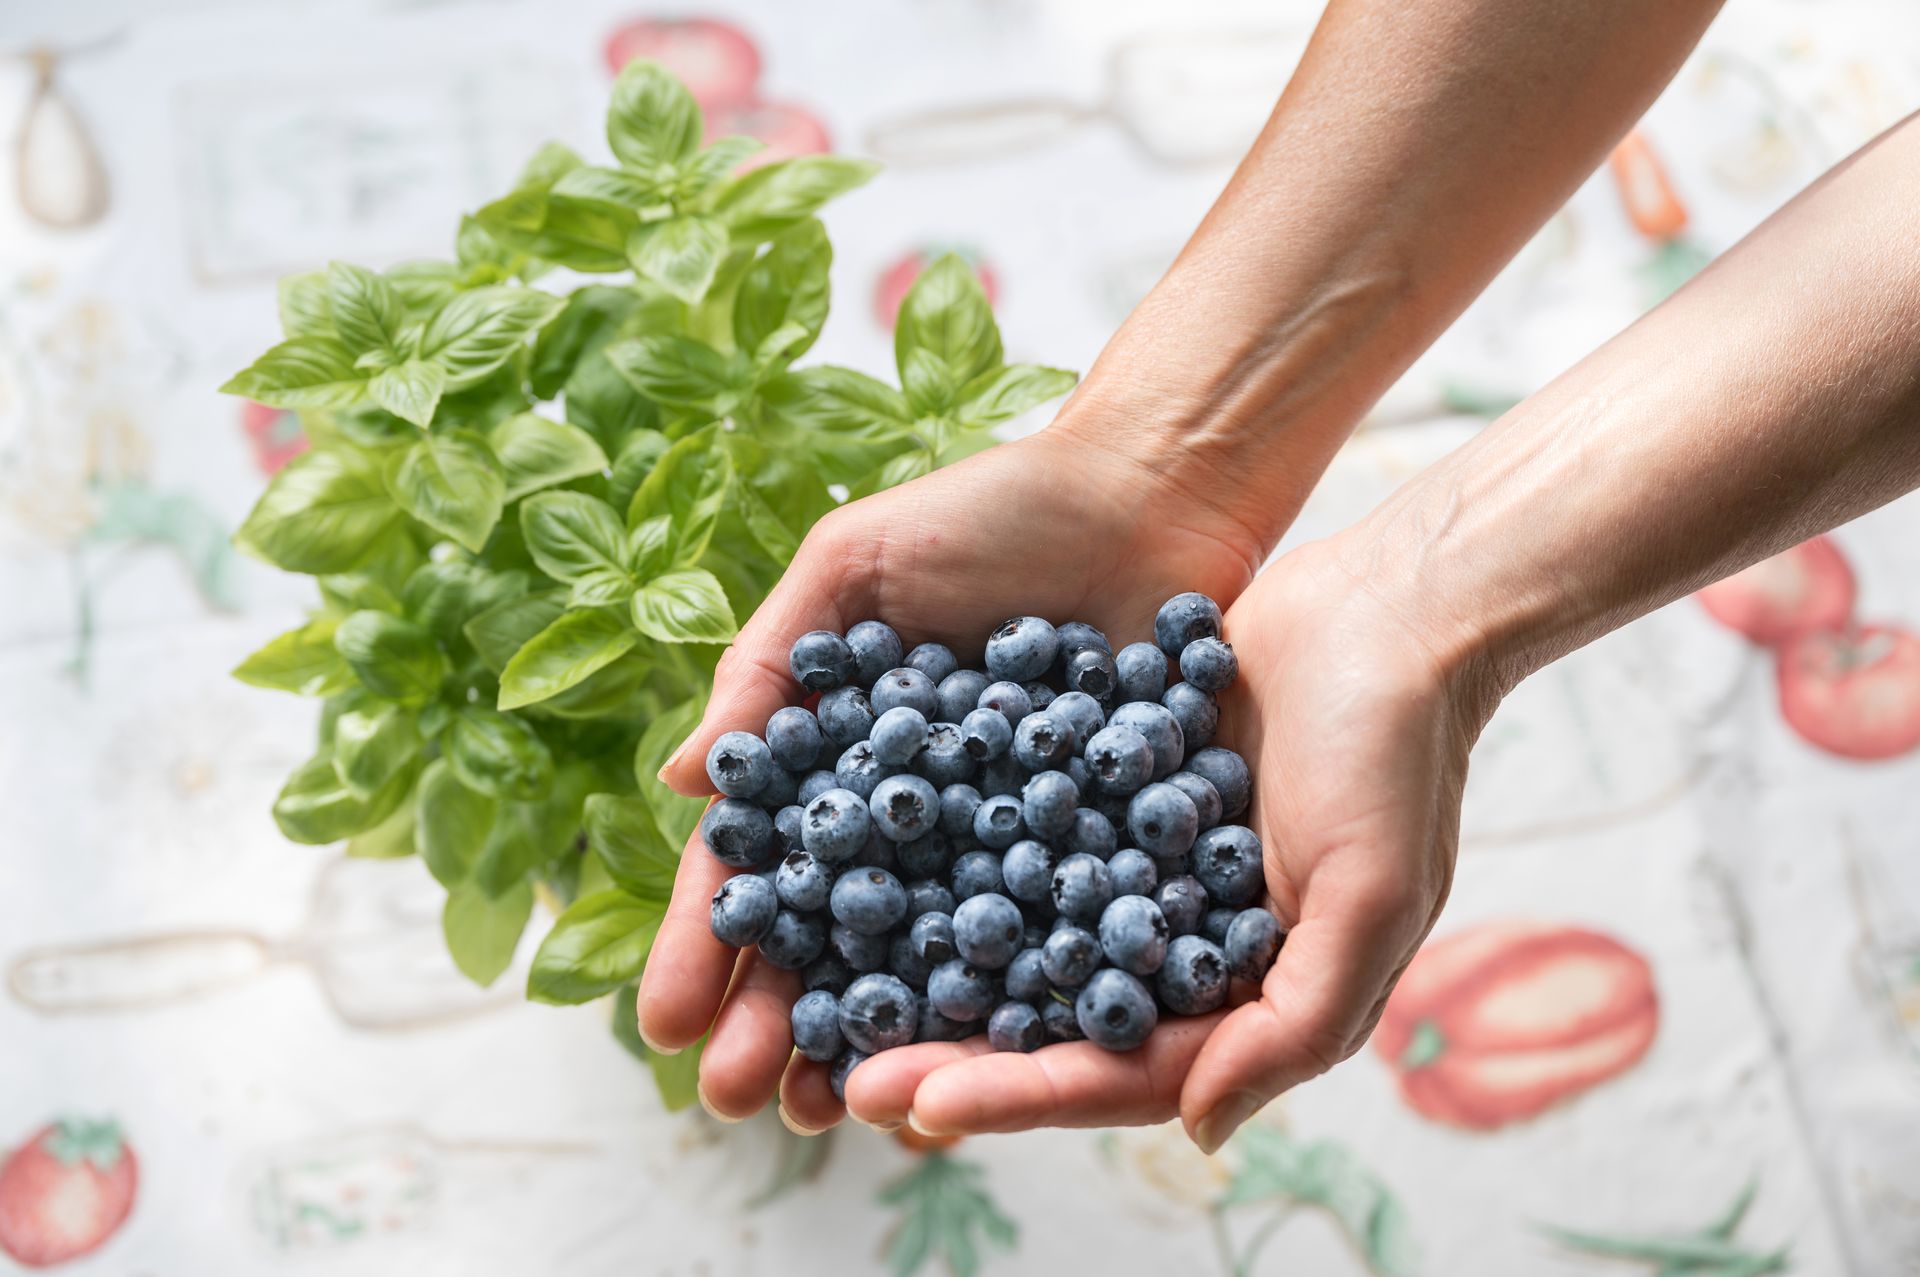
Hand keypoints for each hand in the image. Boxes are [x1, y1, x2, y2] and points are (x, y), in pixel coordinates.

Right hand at [635, 415, 1268, 1127]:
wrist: (1152, 491)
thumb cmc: (991, 511)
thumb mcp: (856, 564)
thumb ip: (771, 664)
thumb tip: (680, 781)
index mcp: (842, 755)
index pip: (762, 863)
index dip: (710, 943)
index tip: (665, 1023)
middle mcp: (915, 815)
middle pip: (834, 936)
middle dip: (777, 1020)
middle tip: (732, 1099)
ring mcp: (1003, 843)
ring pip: (926, 964)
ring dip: (876, 1040)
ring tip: (832, 1113)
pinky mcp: (1098, 853)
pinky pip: (1045, 943)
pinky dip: (1005, 1008)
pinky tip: (972, 1069)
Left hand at [838, 536, 1496, 1148]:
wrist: (1385, 608)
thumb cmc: (1396, 758)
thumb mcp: (1370, 900)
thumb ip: (1293, 1026)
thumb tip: (1196, 1131)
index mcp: (1239, 995)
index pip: (1117, 1070)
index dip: (1024, 1094)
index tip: (926, 1106)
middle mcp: (1175, 942)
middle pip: (1048, 1017)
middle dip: (952, 1053)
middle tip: (846, 1078)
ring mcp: (1131, 864)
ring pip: (1017, 934)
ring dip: (932, 966)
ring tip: (835, 989)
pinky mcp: (1099, 787)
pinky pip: (1017, 833)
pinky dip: (952, 855)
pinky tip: (871, 866)